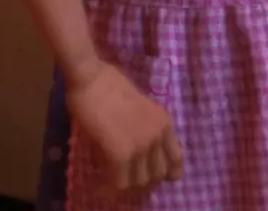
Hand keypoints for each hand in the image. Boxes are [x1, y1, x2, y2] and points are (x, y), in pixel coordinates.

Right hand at [65, 60, 183, 194]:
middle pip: (158, 175)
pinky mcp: (121, 153)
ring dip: (126, 188)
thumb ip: (144, 127)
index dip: (167, 174)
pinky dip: (110, 189)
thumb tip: (136, 153)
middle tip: (125, 184)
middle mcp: (158, 135)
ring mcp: (142, 145)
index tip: (153, 179)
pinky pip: (120, 183)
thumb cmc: (108, 84)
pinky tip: (100, 188)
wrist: (91, 78)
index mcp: (164, 123)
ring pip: (140, 183)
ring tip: (111, 187)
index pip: (176, 159)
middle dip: (142, 184)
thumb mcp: (139, 107)